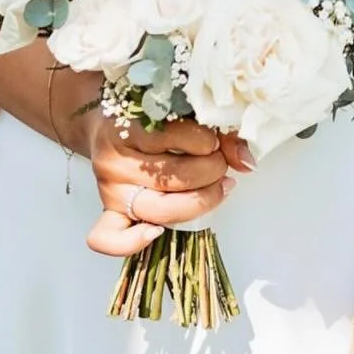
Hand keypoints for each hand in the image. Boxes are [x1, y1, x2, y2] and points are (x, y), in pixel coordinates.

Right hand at [84, 111, 252, 258]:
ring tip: (216, 186)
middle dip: (210, 171)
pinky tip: (158, 232)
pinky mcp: (109, 211)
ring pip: (159, 209)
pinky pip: (110, 239)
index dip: (204, 141)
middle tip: (220, 163)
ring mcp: (110, 190)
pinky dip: (133, 242)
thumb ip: (218, 131)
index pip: (171, 137)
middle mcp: (115, 161)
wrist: (106, 120)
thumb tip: (247, 163)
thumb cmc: (150, 114)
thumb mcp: (181, 111)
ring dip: (198, 201)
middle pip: (172, 178)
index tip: (214, 140)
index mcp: (127, 126)